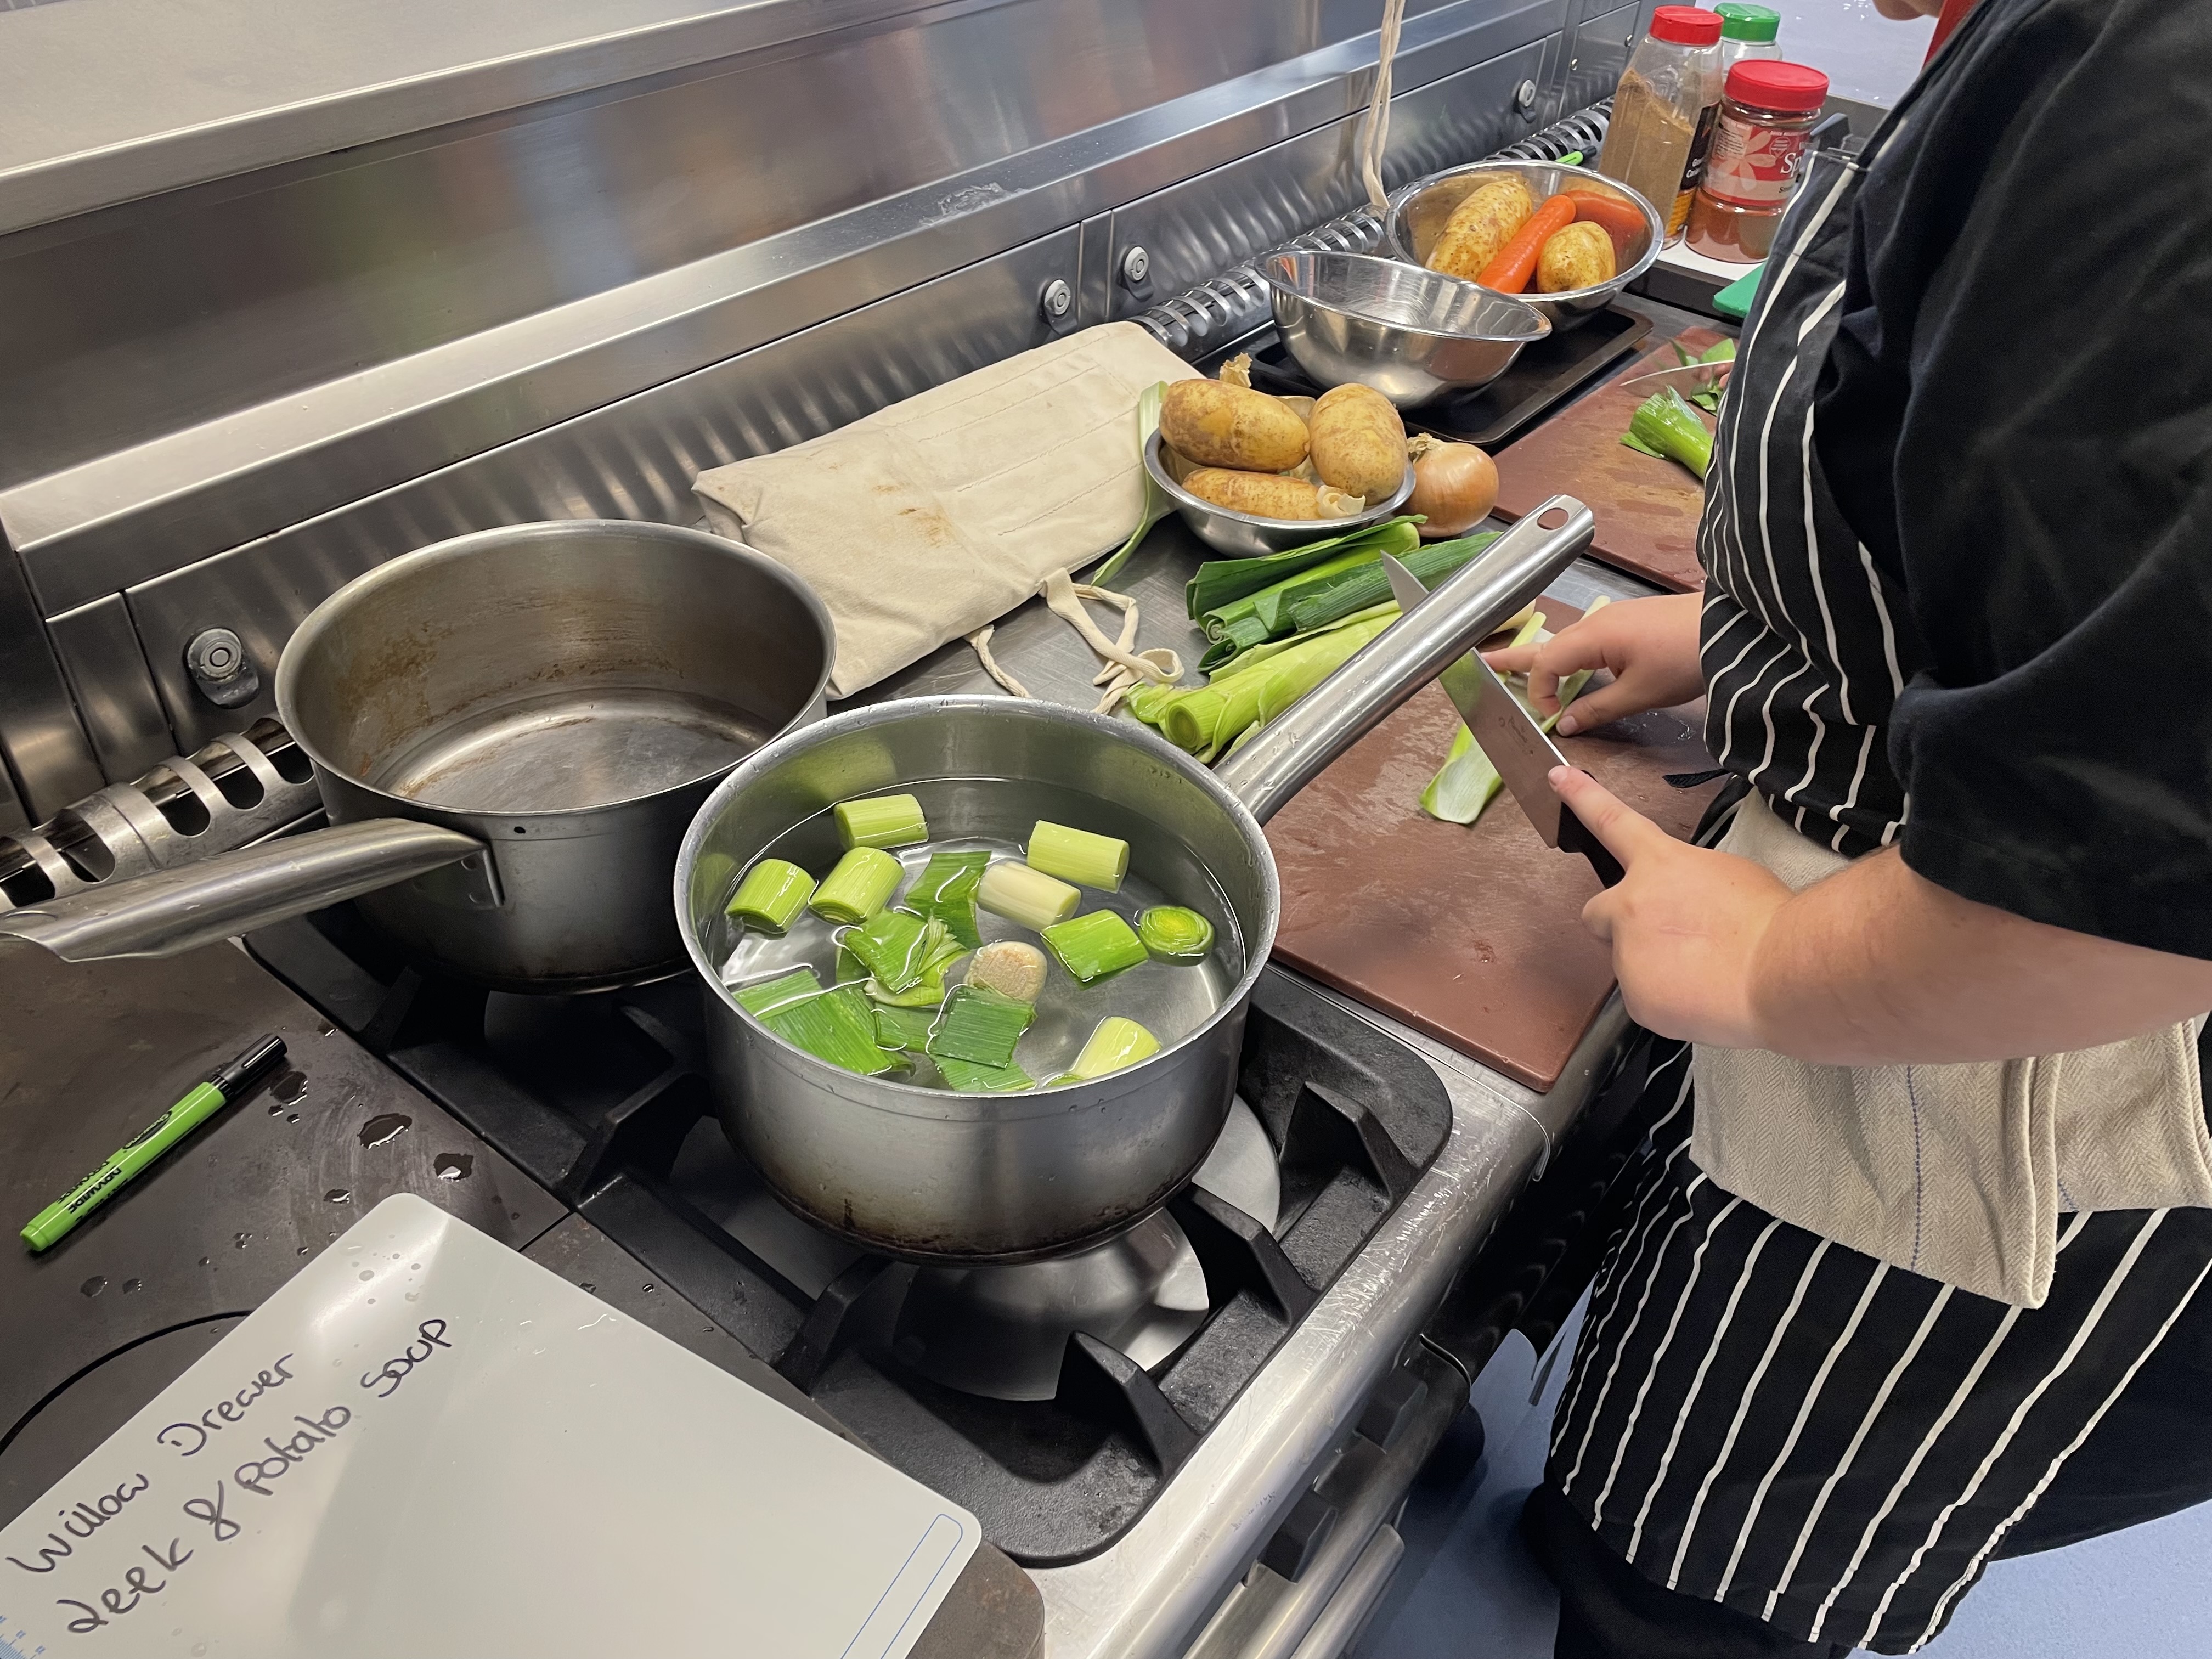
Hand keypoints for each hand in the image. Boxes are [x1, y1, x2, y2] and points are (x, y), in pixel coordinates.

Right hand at [1485, 592, 1704, 735]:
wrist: (1732, 628)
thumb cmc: (1684, 659)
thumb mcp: (1639, 693)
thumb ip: (1597, 708)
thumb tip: (1565, 723)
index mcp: (1594, 636)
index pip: (1547, 663)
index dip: (1541, 692)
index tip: (1554, 717)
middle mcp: (1597, 622)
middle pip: (1547, 644)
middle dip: (1514, 657)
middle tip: (1483, 663)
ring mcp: (1614, 619)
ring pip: (1568, 641)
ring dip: (1545, 658)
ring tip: (1519, 667)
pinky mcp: (1631, 621)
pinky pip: (1588, 640)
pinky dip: (1571, 655)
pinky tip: (1574, 668)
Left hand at [1551, 767, 1789, 1048]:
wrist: (1782, 970)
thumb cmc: (1769, 920)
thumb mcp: (1730, 876)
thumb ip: (1689, 884)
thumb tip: (1685, 903)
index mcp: (1660, 865)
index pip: (1612, 822)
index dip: (1582, 797)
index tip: (1558, 778)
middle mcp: (1632, 905)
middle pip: (1597, 914)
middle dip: (1619, 925)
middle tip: (1662, 939)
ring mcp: (1629, 953)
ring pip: (1630, 963)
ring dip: (1656, 968)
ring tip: (1705, 973)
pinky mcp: (1636, 997)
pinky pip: (1647, 1000)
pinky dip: (1668, 1003)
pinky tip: (1702, 998)